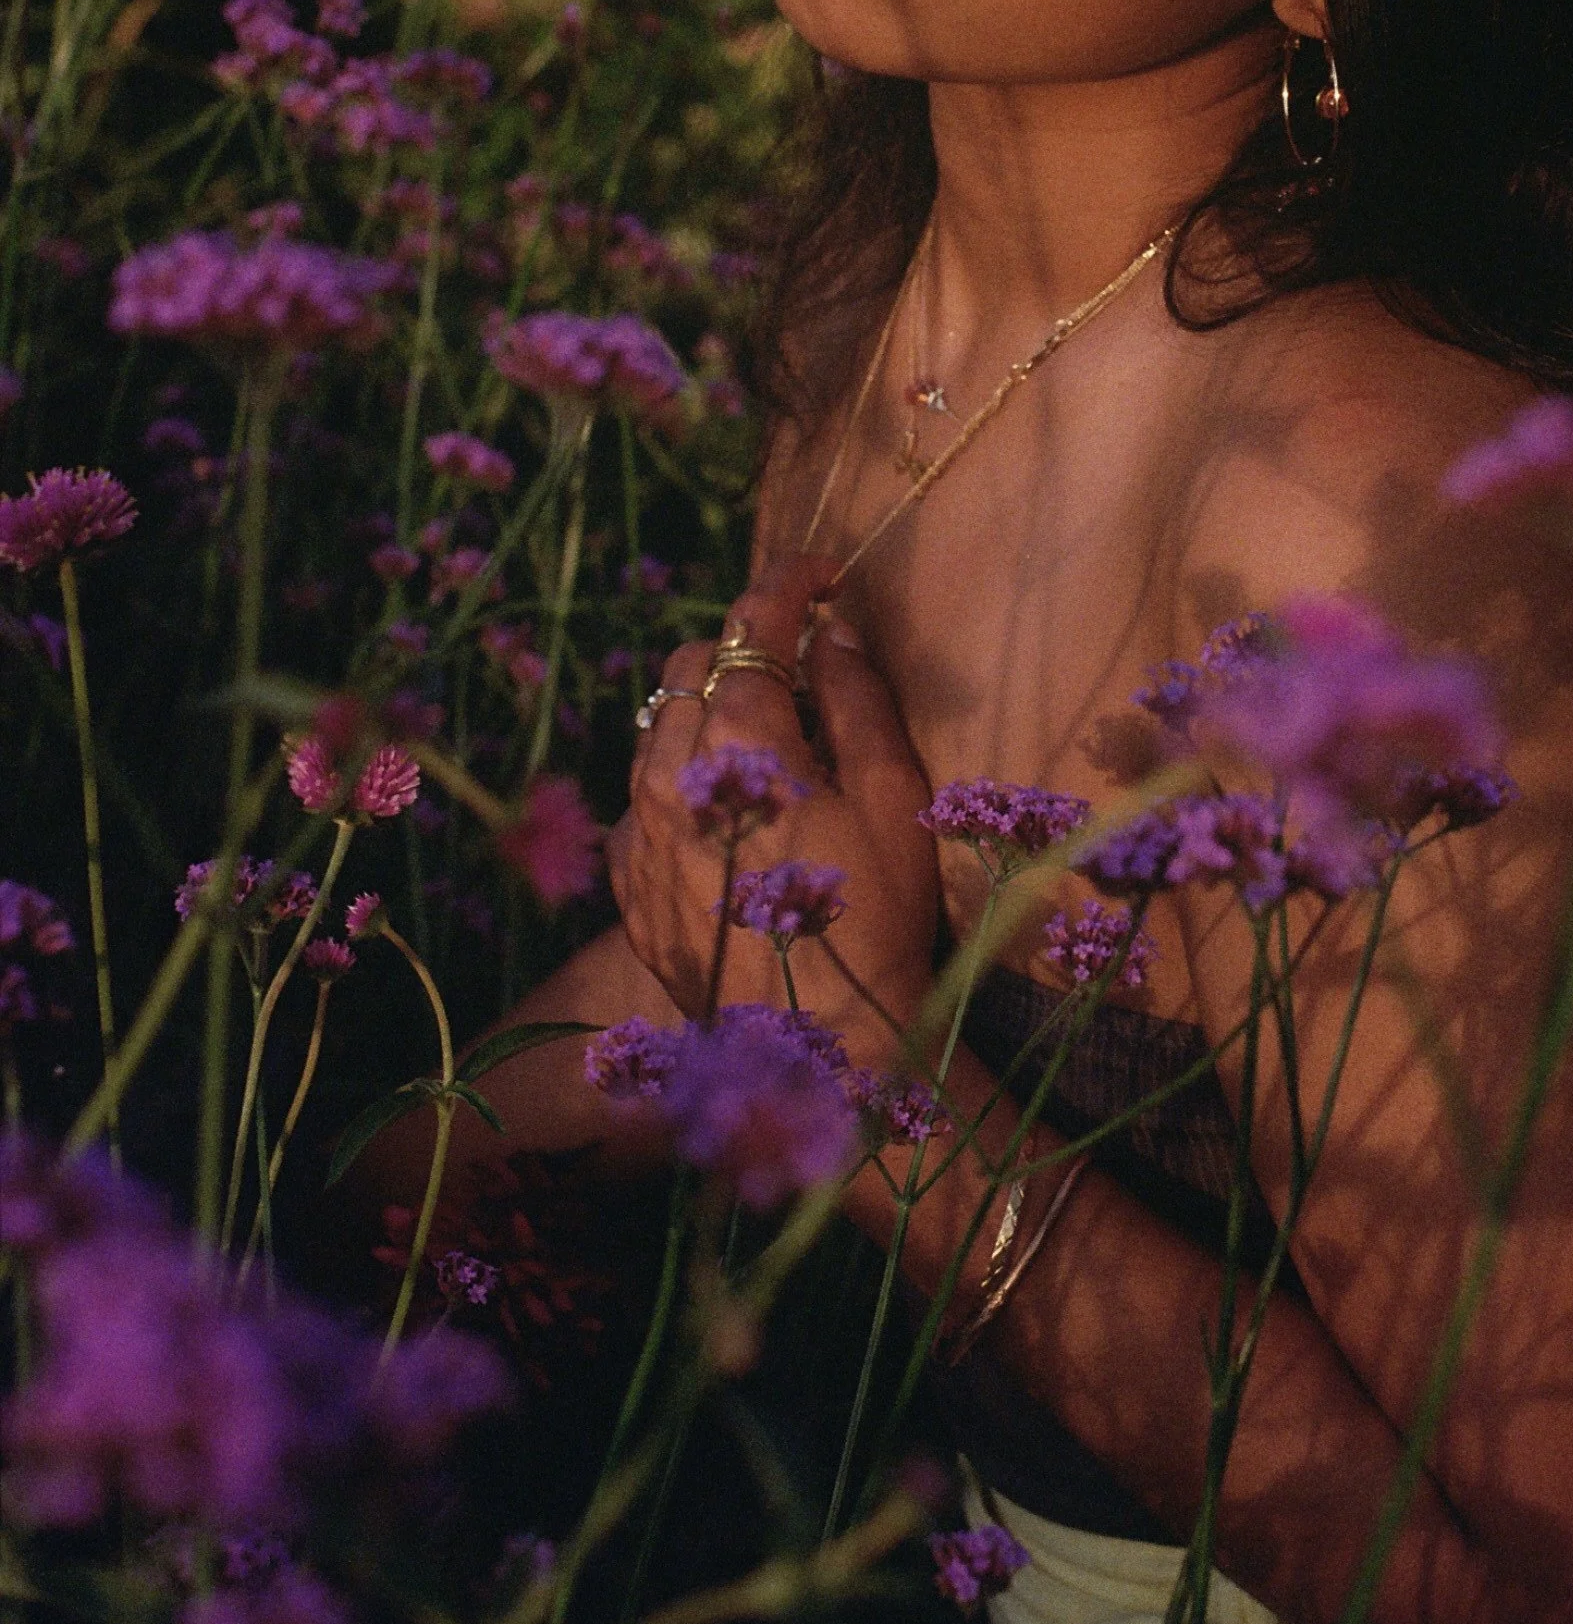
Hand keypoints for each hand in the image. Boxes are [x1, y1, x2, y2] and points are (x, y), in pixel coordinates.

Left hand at [613, 556, 940, 1058]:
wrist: (820, 1048)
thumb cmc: (875, 916)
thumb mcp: (893, 797)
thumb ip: (858, 700)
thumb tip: (831, 634)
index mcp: (742, 737)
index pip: (753, 620)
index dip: (790, 581)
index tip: (823, 575)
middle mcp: (671, 770)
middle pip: (697, 664)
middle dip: (750, 650)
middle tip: (807, 676)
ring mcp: (639, 827)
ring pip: (660, 725)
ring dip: (710, 712)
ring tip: (767, 745)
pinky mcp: (628, 879)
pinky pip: (641, 797)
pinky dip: (681, 782)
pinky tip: (727, 813)